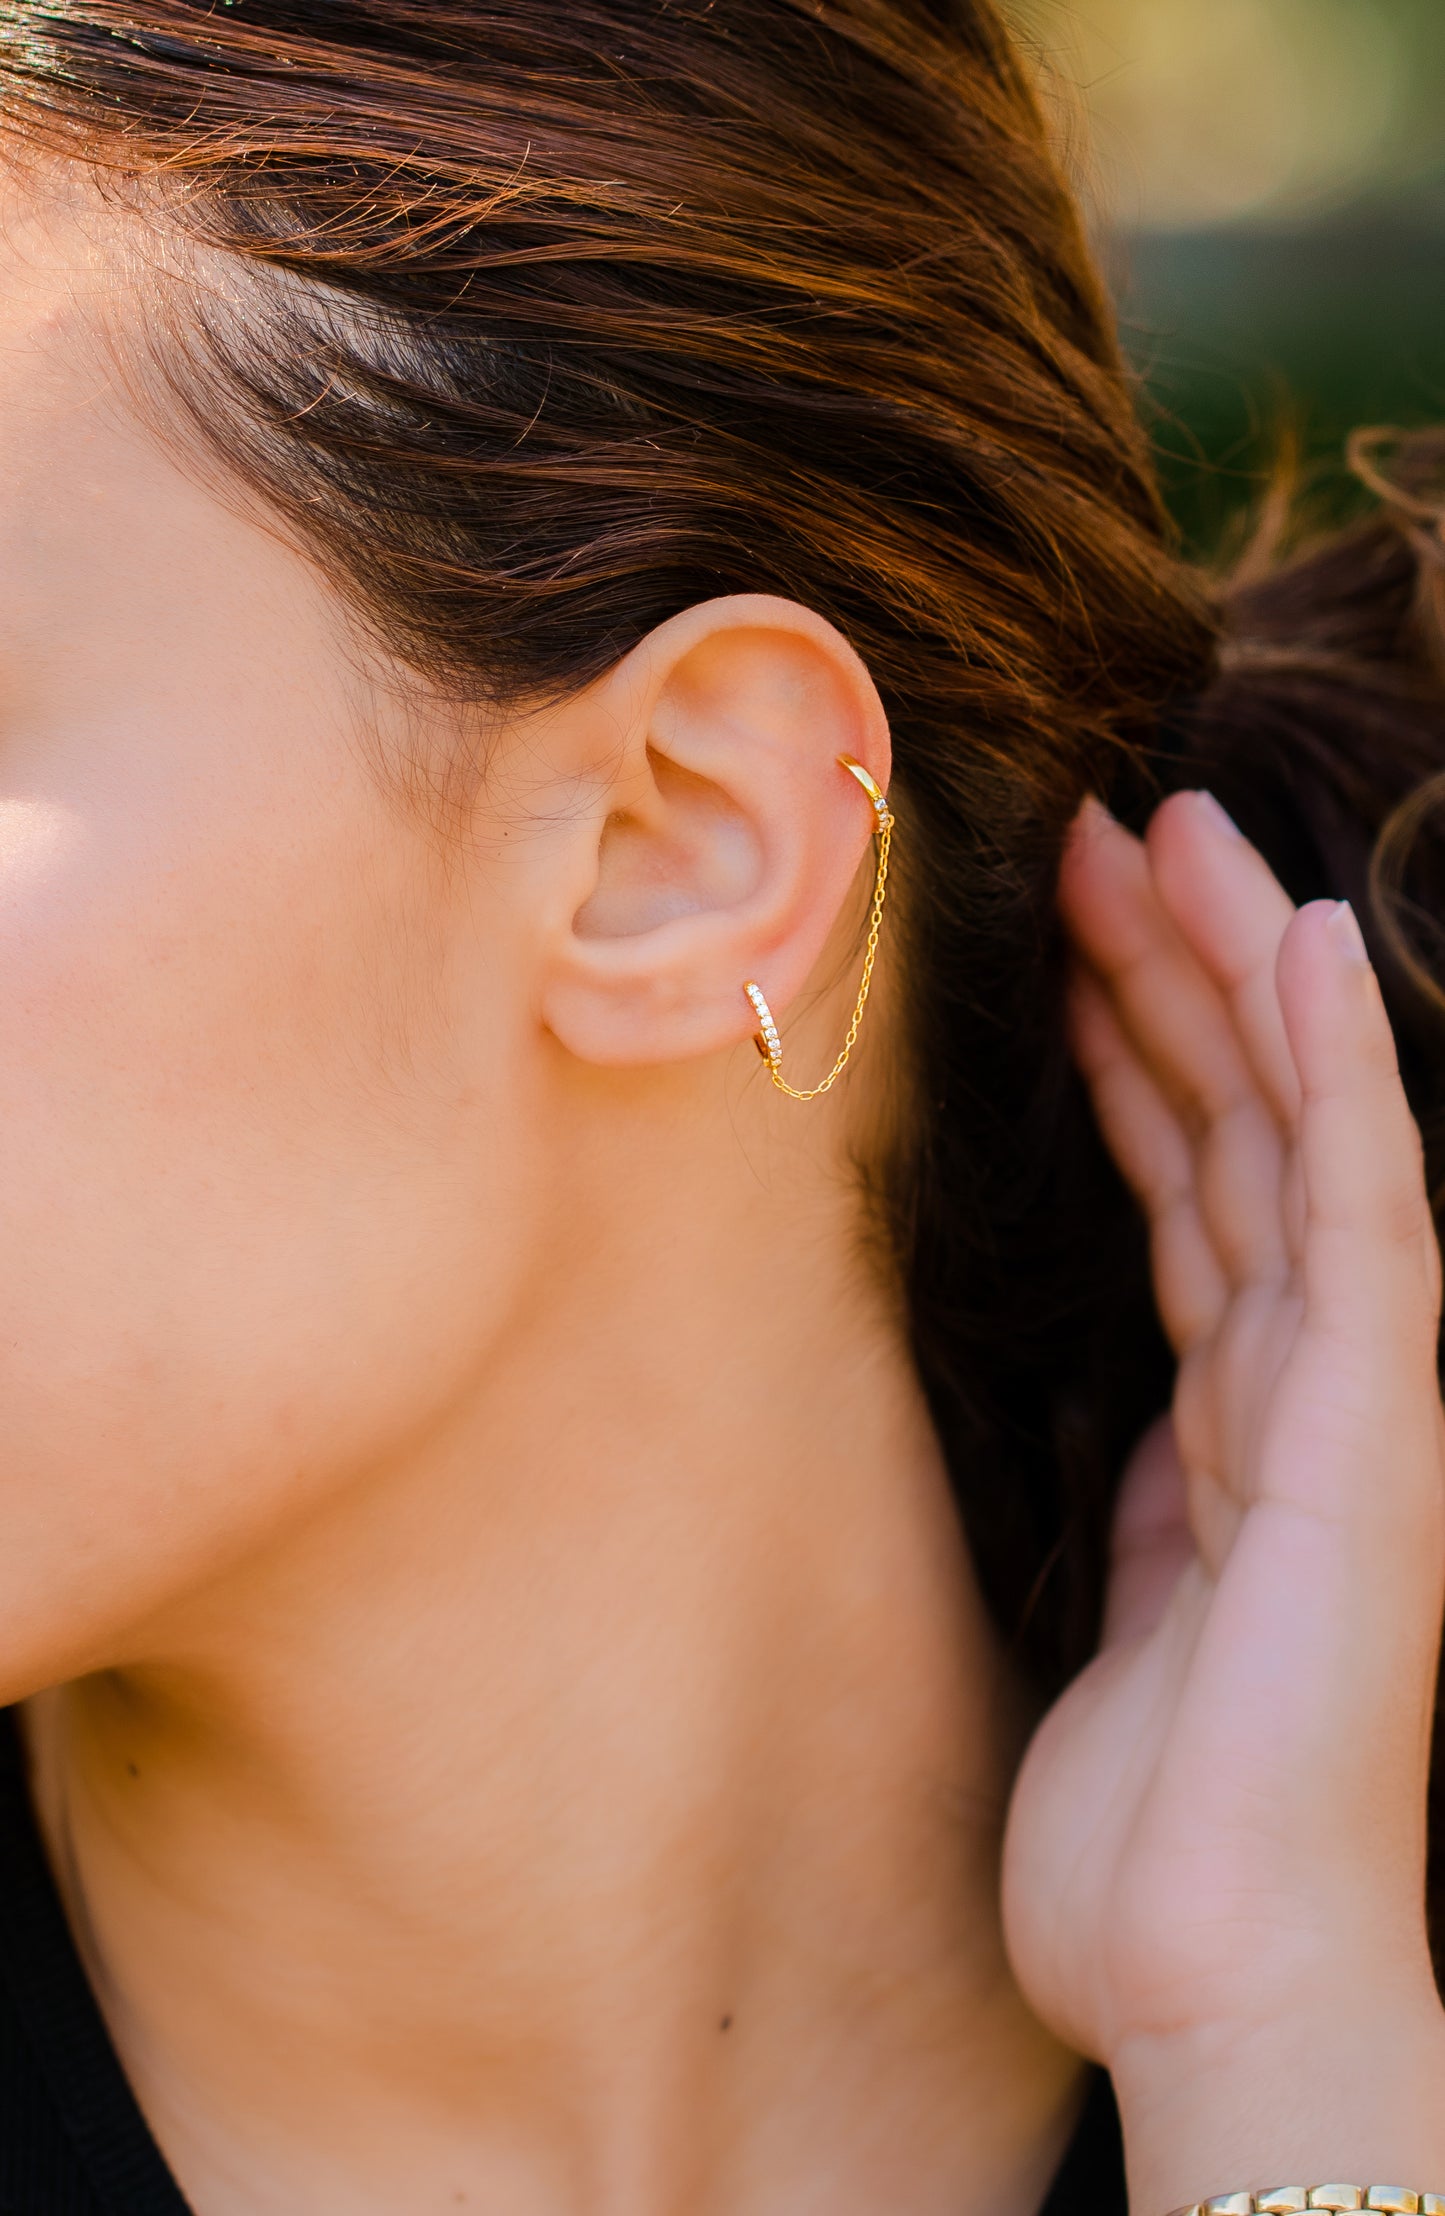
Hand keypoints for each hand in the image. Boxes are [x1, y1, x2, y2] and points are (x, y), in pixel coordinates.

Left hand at [1001, 792, 1444, 2210]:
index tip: (1063, 932)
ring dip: (1231, 980)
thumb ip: (1149, 1477)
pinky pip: (1353, 1217)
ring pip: (1287, 1140)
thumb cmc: (1156, 1811)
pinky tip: (1297, 950)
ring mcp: (1345, 1397)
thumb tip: (1135, 1398)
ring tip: (1171, 838)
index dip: (1134, 1050)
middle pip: (1237, 1130)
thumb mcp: (1120, 1594)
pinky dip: (1333, 1077)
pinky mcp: (1367, 1431)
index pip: (1187, 1186)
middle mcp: (1300, 1380)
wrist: (1214, 1964)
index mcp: (1233, 1411)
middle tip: (1105, 831)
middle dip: (1172, 975)